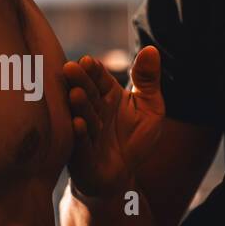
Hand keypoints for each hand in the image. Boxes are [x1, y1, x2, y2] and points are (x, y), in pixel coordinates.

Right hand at [65, 47, 165, 197]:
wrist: (121, 175)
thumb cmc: (134, 138)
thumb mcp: (150, 107)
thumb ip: (149, 80)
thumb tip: (152, 49)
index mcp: (107, 94)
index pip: (100, 78)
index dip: (94, 70)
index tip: (89, 61)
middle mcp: (92, 110)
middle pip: (87, 93)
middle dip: (80, 82)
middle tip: (71, 68)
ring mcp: (85, 132)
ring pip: (83, 116)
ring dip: (80, 106)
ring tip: (76, 93)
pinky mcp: (83, 156)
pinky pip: (82, 145)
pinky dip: (81, 135)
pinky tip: (80, 124)